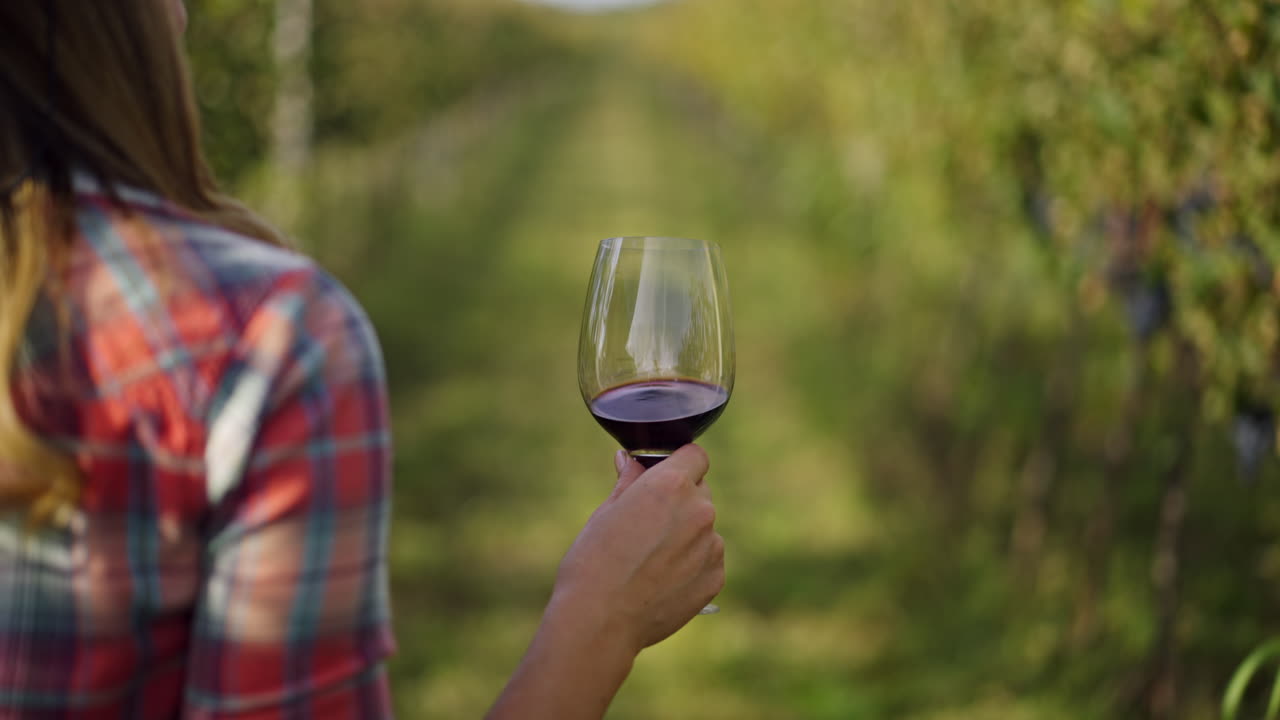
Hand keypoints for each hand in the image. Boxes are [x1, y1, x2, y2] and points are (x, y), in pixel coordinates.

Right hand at [485, 445, 724, 719]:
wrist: (600, 621)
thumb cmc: (593, 562)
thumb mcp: (606, 512)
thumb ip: (629, 482)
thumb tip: (631, 460)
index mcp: (671, 485)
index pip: (696, 455)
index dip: (680, 463)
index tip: (665, 475)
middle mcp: (699, 510)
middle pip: (700, 491)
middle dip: (680, 499)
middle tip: (649, 523)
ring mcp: (711, 546)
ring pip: (704, 527)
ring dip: (686, 533)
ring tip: (650, 559)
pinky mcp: (715, 577)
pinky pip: (708, 558)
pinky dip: (691, 563)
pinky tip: (661, 579)